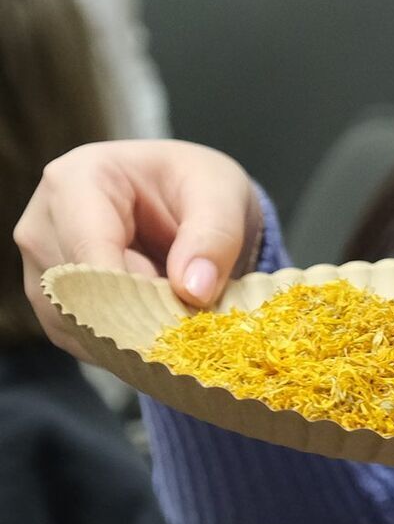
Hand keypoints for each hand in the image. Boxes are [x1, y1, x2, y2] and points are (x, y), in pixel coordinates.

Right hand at [14, 139, 261, 359]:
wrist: (186, 200)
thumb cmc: (197, 186)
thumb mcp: (223, 195)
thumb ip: (215, 237)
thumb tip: (194, 290)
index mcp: (75, 179)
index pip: (90, 252)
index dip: (135, 295)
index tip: (180, 322)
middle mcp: (42, 224)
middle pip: (79, 295)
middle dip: (140, 317)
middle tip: (192, 324)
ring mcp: (40, 268)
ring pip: (78, 325)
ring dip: (134, 334)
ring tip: (181, 316)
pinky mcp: (52, 304)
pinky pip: (81, 341)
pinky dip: (125, 344)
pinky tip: (160, 326)